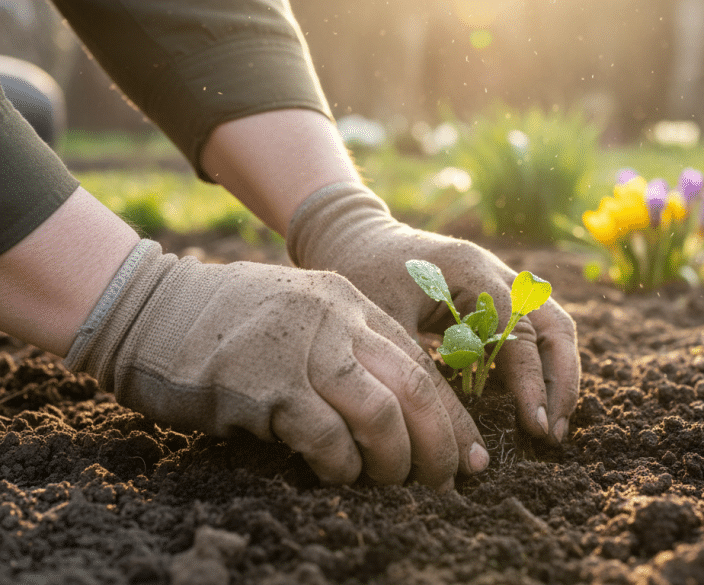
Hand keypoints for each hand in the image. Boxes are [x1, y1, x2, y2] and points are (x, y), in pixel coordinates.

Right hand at [65, 240, 486, 488]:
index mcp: (350, 304)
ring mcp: (302, 350)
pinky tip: (338, 475)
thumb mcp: (300, 315)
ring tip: (390, 482)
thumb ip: (347, 349)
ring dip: (394, 460)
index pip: (422, 364)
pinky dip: (342, 466)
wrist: (148, 308)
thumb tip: (397, 415)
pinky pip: (326, 437)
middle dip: (440, 444)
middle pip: (416, 388)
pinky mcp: (266, 385)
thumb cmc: (227, 323)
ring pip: (381, 415)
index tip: (471, 456)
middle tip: (444, 481)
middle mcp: (336, 321)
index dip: (453, 416)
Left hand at [287, 183, 580, 443]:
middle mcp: (497, 272)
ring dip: (556, 378)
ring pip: (551, 329)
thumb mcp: (384, 324)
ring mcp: (501, 283)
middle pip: (554, 326)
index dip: (531, 382)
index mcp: (472, 270)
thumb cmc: (362, 274)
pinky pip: (532, 333)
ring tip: (549, 428)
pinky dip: (538, 368)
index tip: (535, 426)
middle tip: (552, 435)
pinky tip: (530, 406)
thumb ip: (419, 370)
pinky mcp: (493, 300)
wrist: (352, 236)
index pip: (520, 330)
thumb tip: (450, 433)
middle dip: (559, 383)